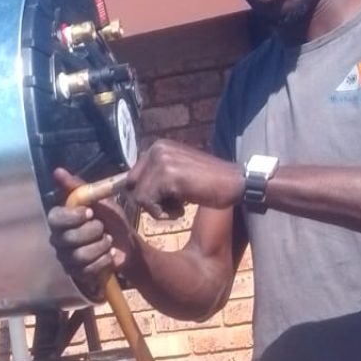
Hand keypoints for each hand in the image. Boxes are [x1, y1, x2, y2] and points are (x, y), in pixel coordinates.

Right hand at [47, 168, 138, 298]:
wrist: (128, 245)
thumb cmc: (112, 221)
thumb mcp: (99, 200)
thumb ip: (78, 187)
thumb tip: (57, 171)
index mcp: (61, 220)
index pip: (55, 219)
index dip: (73, 217)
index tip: (90, 213)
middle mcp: (58, 240)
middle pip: (69, 238)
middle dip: (93, 232)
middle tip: (104, 228)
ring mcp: (66, 258)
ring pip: (79, 255)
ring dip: (101, 247)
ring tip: (108, 242)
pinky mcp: (77, 274)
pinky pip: (87, 270)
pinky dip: (104, 261)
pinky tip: (109, 256)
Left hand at [124, 139, 244, 218]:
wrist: (235, 184)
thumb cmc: (208, 183)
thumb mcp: (178, 174)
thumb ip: (156, 177)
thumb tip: (125, 189)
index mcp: (158, 146)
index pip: (131, 176)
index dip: (145, 194)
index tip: (166, 200)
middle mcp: (157, 148)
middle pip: (130, 186)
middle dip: (148, 202)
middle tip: (173, 204)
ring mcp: (161, 160)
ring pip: (138, 197)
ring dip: (158, 210)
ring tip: (180, 206)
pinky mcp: (167, 175)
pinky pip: (147, 203)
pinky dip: (162, 213)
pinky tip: (182, 209)